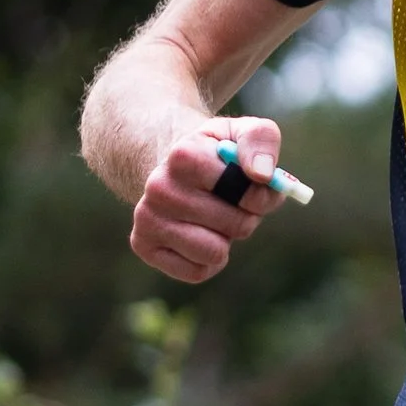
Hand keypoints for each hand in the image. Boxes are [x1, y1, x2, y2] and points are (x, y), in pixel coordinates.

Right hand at [128, 115, 282, 283]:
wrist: (174, 168)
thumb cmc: (217, 154)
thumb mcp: (242, 133)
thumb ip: (261, 141)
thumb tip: (262, 174)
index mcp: (184, 155)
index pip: (245, 191)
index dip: (259, 194)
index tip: (251, 185)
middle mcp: (158, 187)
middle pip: (236, 226)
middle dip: (245, 218)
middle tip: (231, 204)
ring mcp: (146, 217)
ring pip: (214, 253)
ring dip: (226, 240)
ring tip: (214, 219)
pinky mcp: (143, 245)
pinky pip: (197, 272)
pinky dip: (208, 261)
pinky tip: (199, 236)